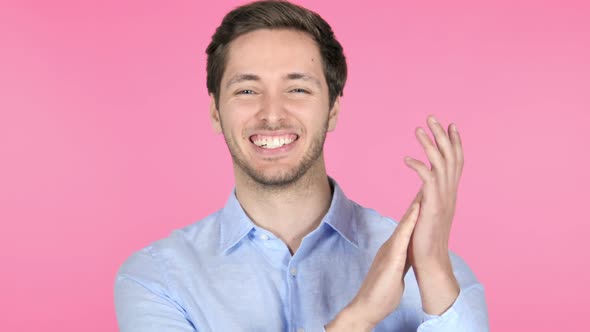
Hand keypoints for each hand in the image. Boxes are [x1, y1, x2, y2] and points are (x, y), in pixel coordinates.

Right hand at [326, 201, 420, 331]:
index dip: (418, 211)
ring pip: (405, 224)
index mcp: (395, 250)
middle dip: (418, 202)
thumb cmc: (382, 294)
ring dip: (415, 206)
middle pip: (407, 220)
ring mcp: (390, 251)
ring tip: (426, 189)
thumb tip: (409, 256)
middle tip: (428, 182)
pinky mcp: (391, 259)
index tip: (427, 195)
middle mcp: (392, 246)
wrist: (367, 307)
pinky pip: (403, 237)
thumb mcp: (396, 272)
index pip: (409, 227)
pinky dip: (410, 222)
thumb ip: (402, 261)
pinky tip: (417, 211)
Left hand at [403, 115, 462, 312]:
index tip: (450, 124)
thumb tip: (424, 188)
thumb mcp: (429, 211)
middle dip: (442, 135)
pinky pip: (427, 179)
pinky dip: (418, 166)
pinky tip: (407, 158)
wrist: (430, 261)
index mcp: (450, 192)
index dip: (454, 142)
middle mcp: (450, 192)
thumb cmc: (426, 238)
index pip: (456, 161)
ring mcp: (443, 198)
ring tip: (418, 128)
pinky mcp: (433, 205)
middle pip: (450, 156)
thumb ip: (429, 197)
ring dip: (429, 144)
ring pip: (440, 163)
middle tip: (432, 117)